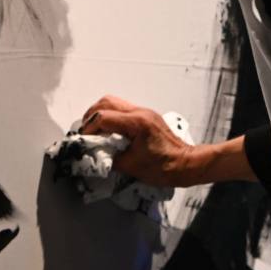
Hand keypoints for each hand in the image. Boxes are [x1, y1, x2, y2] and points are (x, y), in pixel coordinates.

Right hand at [80, 95, 198, 186]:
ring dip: (101, 114)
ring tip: (95, 130)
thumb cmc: (165, 167)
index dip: (89, 128)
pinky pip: (123, 109)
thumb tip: (96, 155)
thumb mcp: (132, 166)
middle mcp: (140, 112)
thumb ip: (110, 158)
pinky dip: (111, 116)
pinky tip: (109, 131)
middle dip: (91, 115)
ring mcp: (144, 112)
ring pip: (114, 103)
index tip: (83, 139)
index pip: (103, 117)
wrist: (186, 164)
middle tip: (86, 131)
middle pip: (106, 102)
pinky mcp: (146, 117)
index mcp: (137, 123)